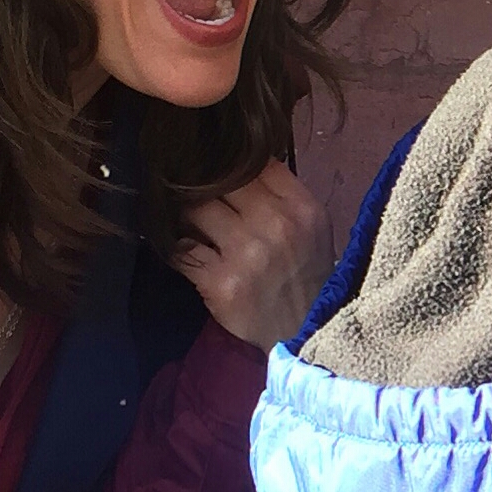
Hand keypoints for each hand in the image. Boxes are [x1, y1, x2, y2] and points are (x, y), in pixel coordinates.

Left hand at [173, 160, 333, 352]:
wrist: (306, 331)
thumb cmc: (306, 274)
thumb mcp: (312, 226)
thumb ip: (283, 192)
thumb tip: (239, 160)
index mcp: (302, 207)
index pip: (256, 162)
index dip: (230, 161)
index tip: (215, 165)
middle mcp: (277, 224)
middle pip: (220, 181)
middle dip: (203, 187)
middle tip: (191, 192)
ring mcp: (247, 253)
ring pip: (196, 210)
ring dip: (186, 216)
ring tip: (190, 223)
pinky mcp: (221, 282)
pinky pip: (182, 250)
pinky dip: (179, 248)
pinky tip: (187, 251)